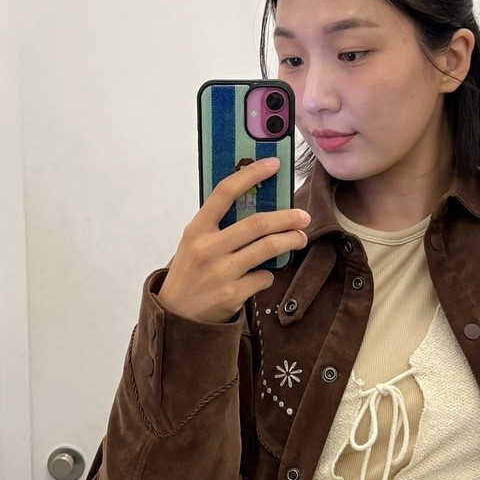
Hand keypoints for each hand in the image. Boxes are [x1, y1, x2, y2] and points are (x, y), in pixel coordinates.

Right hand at [156, 157, 310, 324]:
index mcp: (196, 229)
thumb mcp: (194, 243)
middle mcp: (208, 248)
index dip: (251, 174)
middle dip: (287, 218)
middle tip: (303, 217)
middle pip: (258, 224)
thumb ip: (218, 225)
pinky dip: (268, 274)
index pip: (225, 192)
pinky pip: (264, 277)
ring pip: (268, 249)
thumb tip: (257, 203)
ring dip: (291, 241)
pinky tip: (262, 275)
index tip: (273, 164)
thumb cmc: (190, 273)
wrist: (176, 315)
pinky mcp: (233, 294)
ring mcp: (221, 272)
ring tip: (300, 239)